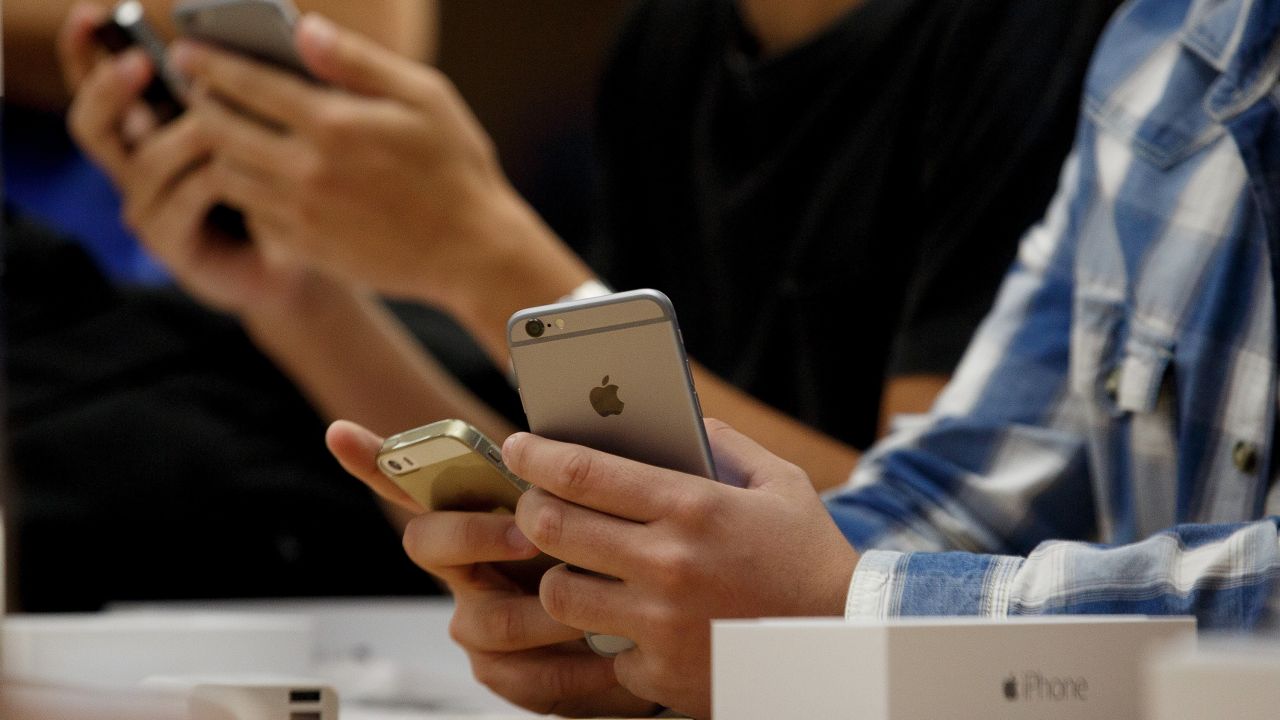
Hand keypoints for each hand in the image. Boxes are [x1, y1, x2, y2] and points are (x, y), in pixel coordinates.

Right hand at [58, 2, 310, 315]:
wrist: (298, 259)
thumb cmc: (280, 185)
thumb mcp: (258, 129)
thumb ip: (234, 91)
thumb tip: (225, 56)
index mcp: (147, 127)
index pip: (96, 80)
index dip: (86, 46)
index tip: (94, 11)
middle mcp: (136, 165)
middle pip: (92, 120)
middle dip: (110, 86)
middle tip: (140, 62)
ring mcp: (148, 205)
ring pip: (146, 159)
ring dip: (185, 135)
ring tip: (220, 122)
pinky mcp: (170, 242)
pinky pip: (182, 201)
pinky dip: (211, 180)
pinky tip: (241, 171)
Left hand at [167, 14, 564, 312]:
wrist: (473, 252)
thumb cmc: (456, 168)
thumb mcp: (426, 98)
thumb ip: (359, 62)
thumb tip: (304, 30)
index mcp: (336, 123)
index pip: (248, 83)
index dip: (209, 63)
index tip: (186, 52)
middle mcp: (309, 169)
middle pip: (221, 129)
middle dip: (199, 104)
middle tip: (194, 92)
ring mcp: (304, 213)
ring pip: (228, 173)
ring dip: (214, 150)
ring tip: (217, 134)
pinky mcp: (306, 246)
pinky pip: (251, 213)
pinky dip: (242, 191)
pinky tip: (253, 178)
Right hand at [325, 420, 660, 716]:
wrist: (651, 631)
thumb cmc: (612, 559)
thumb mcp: (595, 510)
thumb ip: (570, 481)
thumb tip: (570, 443)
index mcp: (477, 520)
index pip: (414, 484)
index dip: (375, 461)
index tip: (341, 433)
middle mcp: (464, 572)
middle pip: (430, 543)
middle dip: (478, 535)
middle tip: (529, 535)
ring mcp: (478, 624)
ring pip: (489, 619)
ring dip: (548, 614)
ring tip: (594, 611)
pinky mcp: (507, 675)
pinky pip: (526, 678)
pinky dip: (574, 668)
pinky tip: (607, 656)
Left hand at [502, 419, 860, 718]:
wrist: (845, 643)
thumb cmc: (810, 558)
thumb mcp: (779, 484)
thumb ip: (722, 443)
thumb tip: (673, 417)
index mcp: (694, 507)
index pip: (584, 472)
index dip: (536, 456)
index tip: (517, 447)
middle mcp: (668, 564)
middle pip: (553, 528)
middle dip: (528, 509)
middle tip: (531, 503)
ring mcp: (660, 624)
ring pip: (558, 593)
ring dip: (554, 575)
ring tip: (569, 564)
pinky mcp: (659, 674)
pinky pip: (598, 648)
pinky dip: (602, 633)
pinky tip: (619, 618)